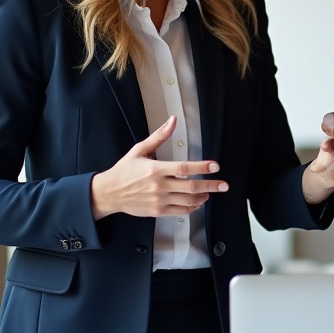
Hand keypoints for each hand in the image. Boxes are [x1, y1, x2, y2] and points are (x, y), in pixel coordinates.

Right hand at [90, 116, 228, 219]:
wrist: (109, 193)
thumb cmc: (124, 170)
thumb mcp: (140, 150)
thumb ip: (159, 136)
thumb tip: (172, 120)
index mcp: (155, 169)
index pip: (183, 168)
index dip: (201, 167)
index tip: (214, 166)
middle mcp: (159, 186)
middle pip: (190, 187)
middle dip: (211, 186)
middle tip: (224, 185)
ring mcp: (159, 200)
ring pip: (188, 201)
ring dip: (203, 197)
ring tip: (210, 192)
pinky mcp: (158, 211)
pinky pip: (180, 211)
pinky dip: (192, 208)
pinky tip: (198, 202)